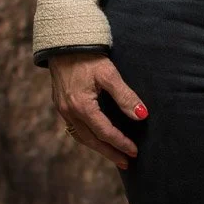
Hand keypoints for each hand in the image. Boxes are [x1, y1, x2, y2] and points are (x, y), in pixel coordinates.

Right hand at [49, 51, 147, 169]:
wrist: (64, 41)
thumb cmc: (88, 55)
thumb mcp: (109, 73)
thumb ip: (125, 96)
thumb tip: (142, 115)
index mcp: (81, 106)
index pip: (105, 132)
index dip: (120, 143)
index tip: (134, 152)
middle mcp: (69, 112)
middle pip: (92, 140)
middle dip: (110, 152)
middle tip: (126, 162)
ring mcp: (63, 109)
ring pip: (81, 136)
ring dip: (98, 147)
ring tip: (113, 154)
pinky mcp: (61, 104)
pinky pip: (74, 128)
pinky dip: (87, 136)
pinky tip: (96, 137)